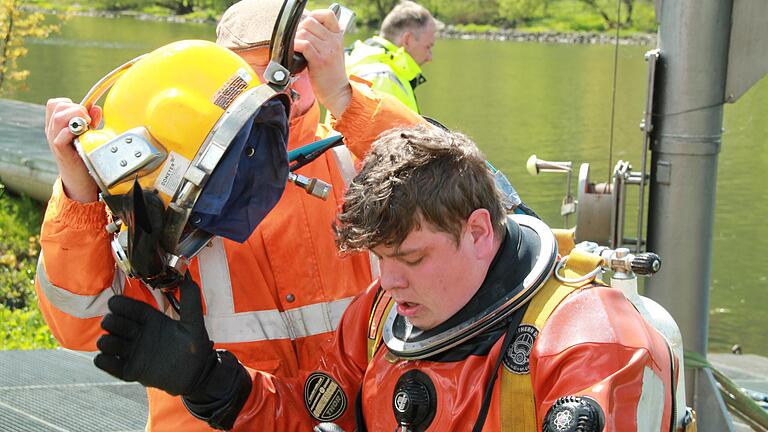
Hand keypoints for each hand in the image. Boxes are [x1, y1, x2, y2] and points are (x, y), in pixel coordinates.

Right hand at [45, 98, 101, 202]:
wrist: (80, 180)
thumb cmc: (83, 156)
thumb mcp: (87, 134)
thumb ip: (92, 120)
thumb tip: (96, 108)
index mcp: (56, 125)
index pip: (55, 104)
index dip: (70, 103)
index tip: (84, 113)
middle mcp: (52, 130)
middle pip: (56, 107)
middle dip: (75, 108)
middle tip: (88, 120)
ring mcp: (54, 140)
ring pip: (57, 118)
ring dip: (76, 117)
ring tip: (87, 126)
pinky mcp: (60, 151)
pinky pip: (60, 136)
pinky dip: (71, 132)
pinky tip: (81, 135)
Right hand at [94, 273, 215, 395]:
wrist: (196, 375)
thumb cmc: (194, 347)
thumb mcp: (193, 323)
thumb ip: (190, 301)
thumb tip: (186, 278)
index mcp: (151, 320)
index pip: (129, 308)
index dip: (121, 304)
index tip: (115, 304)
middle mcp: (139, 334)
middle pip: (114, 323)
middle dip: (111, 322)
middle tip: (117, 326)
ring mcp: (133, 352)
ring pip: (107, 343)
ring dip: (106, 341)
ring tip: (113, 343)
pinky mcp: (130, 370)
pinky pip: (109, 365)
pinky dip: (104, 361)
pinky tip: (107, 359)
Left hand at [294, 9, 351, 117]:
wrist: (337, 92)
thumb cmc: (330, 73)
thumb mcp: (332, 51)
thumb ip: (322, 38)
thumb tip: (303, 28)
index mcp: (337, 36)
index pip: (327, 14)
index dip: (314, 16)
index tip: (307, 26)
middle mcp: (334, 41)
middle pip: (310, 22)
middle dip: (299, 29)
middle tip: (298, 41)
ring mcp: (328, 50)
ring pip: (304, 33)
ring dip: (296, 40)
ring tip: (297, 50)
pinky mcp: (320, 61)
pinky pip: (304, 45)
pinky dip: (296, 47)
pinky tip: (295, 54)